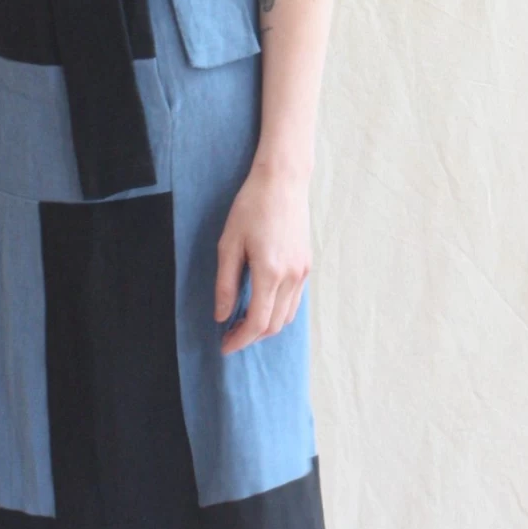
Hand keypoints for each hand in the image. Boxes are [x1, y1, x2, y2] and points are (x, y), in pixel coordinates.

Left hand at [214, 160, 310, 353]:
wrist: (283, 182)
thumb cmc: (251, 207)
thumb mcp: (229, 243)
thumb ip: (225, 283)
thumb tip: (221, 315)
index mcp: (270, 272)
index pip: (257, 322)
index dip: (239, 339)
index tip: (224, 346)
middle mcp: (291, 276)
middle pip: (273, 325)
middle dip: (250, 336)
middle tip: (228, 336)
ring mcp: (302, 272)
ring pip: (286, 316)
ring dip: (265, 326)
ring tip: (242, 322)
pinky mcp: (306, 265)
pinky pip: (294, 301)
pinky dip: (277, 311)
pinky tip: (260, 304)